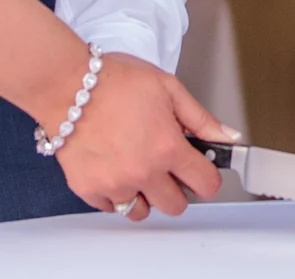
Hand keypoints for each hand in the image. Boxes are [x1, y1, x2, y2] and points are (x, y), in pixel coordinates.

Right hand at [52, 52, 234, 222]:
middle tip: (165, 167)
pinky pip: (111, 208)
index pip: (205, 184)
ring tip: (137, 169)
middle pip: (176, 206)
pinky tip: (114, 169)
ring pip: (142, 212)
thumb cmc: (114, 81)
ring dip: (145, 196)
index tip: (200, 170)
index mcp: (167, 148)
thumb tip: (227, 137)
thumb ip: (200, 118)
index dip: (207, 176)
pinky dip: (115, 194)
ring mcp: (115, 184)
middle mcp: (143, 172)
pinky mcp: (89, 189)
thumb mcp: (167, 88)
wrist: (68, 85)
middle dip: (176, 189)